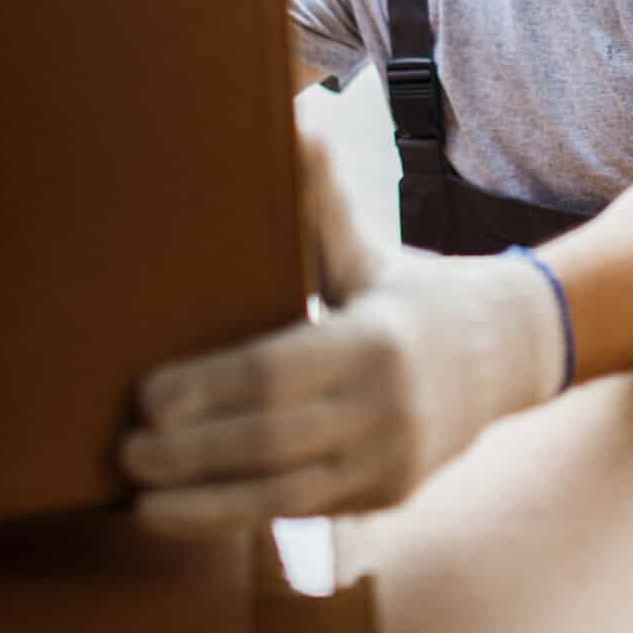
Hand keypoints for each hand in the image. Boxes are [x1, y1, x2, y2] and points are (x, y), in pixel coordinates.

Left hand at [119, 132, 567, 534]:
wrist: (506, 353)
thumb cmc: (411, 293)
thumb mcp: (368, 248)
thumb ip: (319, 200)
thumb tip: (292, 118)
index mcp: (374, 341)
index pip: (274, 373)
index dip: (205, 390)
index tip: (146, 396)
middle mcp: (386, 409)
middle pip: (270, 442)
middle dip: (190, 454)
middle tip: (126, 449)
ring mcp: (390, 462)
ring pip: (284, 497)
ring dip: (204, 505)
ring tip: (141, 499)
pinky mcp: (386, 497)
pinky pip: (304, 513)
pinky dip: (241, 515)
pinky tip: (188, 509)